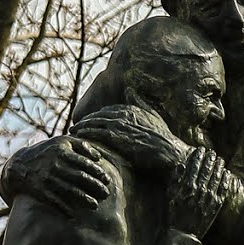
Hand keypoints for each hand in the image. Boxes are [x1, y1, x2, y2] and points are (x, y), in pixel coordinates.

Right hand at [0, 136, 109, 213]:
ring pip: (70, 191)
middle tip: (106, 193)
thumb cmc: (47, 152)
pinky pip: (55, 201)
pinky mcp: (40, 190)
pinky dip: (65, 208)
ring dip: (84, 199)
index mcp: (62, 151)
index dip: (98, 172)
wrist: (20, 166)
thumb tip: (99, 157)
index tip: (107, 179)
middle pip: (80, 177)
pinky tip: (75, 214)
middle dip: (96, 186)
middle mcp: (55, 164)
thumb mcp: (62, 142)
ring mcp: (47, 178)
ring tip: (95, 205)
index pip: (85, 163)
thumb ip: (81, 145)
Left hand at [72, 105, 188, 173]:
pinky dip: (86, 135)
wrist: (171, 154)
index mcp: (132, 108)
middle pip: (98, 116)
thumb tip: (131, 90)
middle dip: (86, 121)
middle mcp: (124, 114)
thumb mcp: (153, 116)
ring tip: (73, 133)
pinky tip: (79, 139)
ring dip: (82, 127)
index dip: (97, 116)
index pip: (108, 110)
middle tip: (75, 127)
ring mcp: (120, 125)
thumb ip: (141, 103)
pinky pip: (96, 134)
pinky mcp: (117, 138)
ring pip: (94, 124)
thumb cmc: (165, 139)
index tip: (89, 121)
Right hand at [169, 148, 233, 234]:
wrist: (183, 234)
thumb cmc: (174, 215)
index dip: (198, 156)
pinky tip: (227, 173)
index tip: (200, 149)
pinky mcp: (216, 206)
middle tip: (212, 151)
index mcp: (187, 187)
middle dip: (210, 158)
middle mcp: (200, 191)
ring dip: (219, 166)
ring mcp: (209, 198)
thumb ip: (175, 180)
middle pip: (207, 170)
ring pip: (216, 177)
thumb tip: (181, 165)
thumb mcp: (170, 196)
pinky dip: (226, 180)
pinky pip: (223, 189)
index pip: (194, 167)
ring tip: (220, 159)